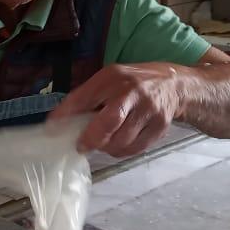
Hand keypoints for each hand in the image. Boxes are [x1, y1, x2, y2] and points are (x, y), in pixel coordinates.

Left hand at [50, 63, 183, 156]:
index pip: (85, 96)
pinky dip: (121, 151)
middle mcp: (132, 92)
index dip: (67, 114)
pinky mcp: (160, 127)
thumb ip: (86, 97)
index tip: (53, 128)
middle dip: (91, 139)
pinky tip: (118, 144)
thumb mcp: (109, 79)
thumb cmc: (133, 83)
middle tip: (82, 145)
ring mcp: (149, 111)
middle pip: (108, 122)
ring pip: (121, 141)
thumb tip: (58, 120)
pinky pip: (135, 149)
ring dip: (106, 147)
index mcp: (113, 77)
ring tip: (103, 142)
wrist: (175, 86)